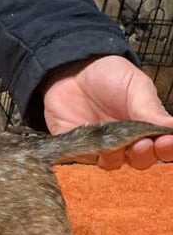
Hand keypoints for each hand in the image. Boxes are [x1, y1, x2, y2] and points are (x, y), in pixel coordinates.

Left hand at [42, 55, 172, 169]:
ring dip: (117, 157)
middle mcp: (128, 140)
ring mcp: (104, 147)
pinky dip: (92, 155)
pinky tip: (92, 144)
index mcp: (147, 124)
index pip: (163, 145)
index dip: (167, 148)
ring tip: (116, 145)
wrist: (72, 71)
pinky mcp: (80, 149)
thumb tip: (172, 127)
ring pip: (115, 163)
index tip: (166, 141)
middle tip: (142, 144)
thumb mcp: (135, 85)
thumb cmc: (109, 75)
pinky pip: (87, 160)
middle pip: (142, 160)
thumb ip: (150, 108)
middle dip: (144, 155)